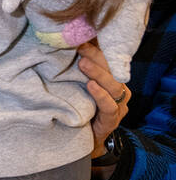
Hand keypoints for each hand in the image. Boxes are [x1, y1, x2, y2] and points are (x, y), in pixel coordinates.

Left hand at [78, 40, 129, 156]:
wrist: (83, 140)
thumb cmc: (80, 109)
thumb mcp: (77, 87)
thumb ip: (75, 71)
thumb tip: (61, 47)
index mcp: (111, 79)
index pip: (108, 60)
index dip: (96, 49)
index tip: (81, 39)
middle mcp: (118, 89)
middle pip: (112, 70)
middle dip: (96, 57)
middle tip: (81, 48)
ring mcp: (118, 105)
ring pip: (113, 86)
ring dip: (98, 74)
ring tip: (83, 64)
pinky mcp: (113, 119)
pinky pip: (109, 106)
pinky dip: (100, 95)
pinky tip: (91, 86)